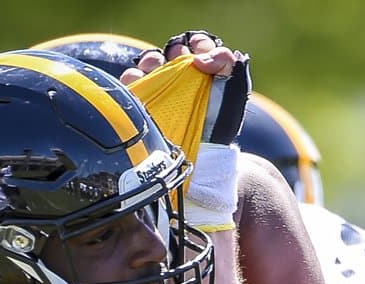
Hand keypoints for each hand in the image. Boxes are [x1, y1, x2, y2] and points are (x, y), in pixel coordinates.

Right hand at [124, 30, 250, 145]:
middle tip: (177, 58)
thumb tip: (201, 57)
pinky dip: (133, 77)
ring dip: (151, 61)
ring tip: (155, 69)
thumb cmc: (218, 128)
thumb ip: (228, 66)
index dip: (199, 44)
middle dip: (174, 52)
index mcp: (205, 74)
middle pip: (172, 52)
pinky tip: (141, 82)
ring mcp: (161, 91)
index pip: (200, 46)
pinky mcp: (141, 103)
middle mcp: (182, 80)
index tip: (198, 50)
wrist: (200, 159)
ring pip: (149, 63)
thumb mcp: (234, 95)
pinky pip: (131, 82)